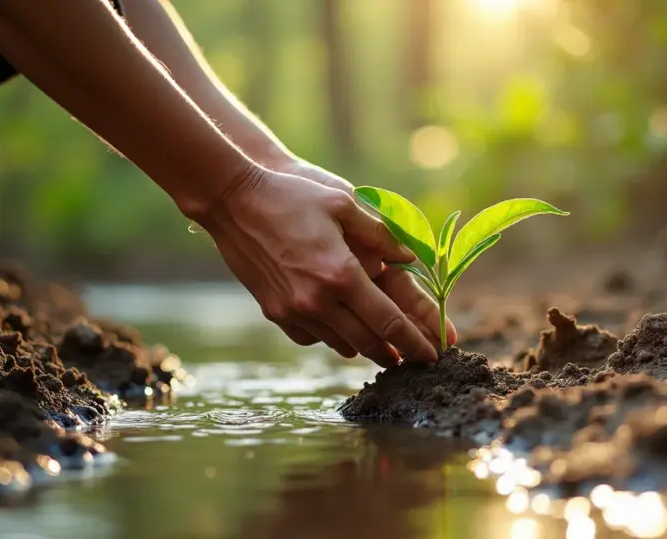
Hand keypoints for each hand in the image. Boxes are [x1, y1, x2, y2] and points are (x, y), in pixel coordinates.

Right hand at [272, 157, 457, 348]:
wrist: (233, 201)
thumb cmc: (293, 196)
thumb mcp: (344, 204)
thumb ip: (382, 235)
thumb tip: (412, 258)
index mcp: (342, 274)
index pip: (390, 322)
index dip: (416, 342)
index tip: (434, 354)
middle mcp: (318, 300)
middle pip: (369, 342)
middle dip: (395, 353)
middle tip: (412, 357)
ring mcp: (294, 311)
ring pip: (341, 344)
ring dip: (365, 346)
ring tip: (382, 345)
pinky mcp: (275, 313)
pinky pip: (313, 338)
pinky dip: (332, 336)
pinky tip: (341, 326)